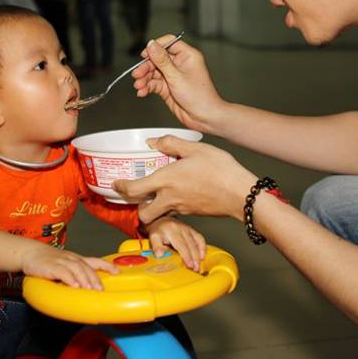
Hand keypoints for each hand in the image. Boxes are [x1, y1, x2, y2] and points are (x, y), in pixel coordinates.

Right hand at [20, 244, 118, 289]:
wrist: (30, 253)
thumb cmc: (48, 261)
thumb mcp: (65, 265)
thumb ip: (75, 274)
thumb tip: (88, 288)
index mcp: (76, 259)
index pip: (95, 261)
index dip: (107, 266)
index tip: (117, 272)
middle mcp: (71, 259)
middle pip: (87, 267)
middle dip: (95, 278)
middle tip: (100, 289)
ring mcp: (61, 261)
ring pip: (76, 269)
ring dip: (84, 279)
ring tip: (89, 289)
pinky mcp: (51, 266)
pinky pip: (62, 272)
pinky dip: (69, 279)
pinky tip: (74, 286)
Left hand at [113, 135, 256, 223]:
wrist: (240, 194)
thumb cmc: (220, 170)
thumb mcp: (195, 149)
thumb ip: (171, 143)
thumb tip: (154, 142)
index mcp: (166, 180)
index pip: (134, 189)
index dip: (121, 188)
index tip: (116, 184)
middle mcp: (170, 198)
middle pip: (143, 214)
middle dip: (137, 208)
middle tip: (137, 196)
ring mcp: (181, 209)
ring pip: (159, 216)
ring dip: (153, 210)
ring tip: (156, 196)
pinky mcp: (193, 214)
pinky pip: (174, 214)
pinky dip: (170, 209)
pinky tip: (178, 196)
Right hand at [132, 35, 225, 133]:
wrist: (204, 117)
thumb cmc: (200, 97)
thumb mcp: (177, 77)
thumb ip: (162, 61)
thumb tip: (152, 45)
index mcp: (187, 56)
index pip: (168, 43)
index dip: (155, 47)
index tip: (145, 54)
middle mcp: (180, 64)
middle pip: (157, 59)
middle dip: (146, 67)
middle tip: (137, 74)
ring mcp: (174, 76)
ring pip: (154, 73)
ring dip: (144, 79)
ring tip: (139, 85)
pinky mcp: (169, 88)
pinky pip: (154, 84)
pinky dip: (147, 87)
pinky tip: (142, 91)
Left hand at [144, 216, 207, 270]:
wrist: (161, 219)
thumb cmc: (158, 230)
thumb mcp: (153, 237)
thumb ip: (156, 246)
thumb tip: (160, 255)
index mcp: (172, 231)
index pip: (182, 245)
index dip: (187, 256)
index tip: (189, 265)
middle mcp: (182, 229)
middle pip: (191, 245)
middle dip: (195, 258)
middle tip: (196, 269)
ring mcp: (188, 229)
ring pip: (197, 242)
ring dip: (199, 255)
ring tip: (199, 266)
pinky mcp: (192, 230)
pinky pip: (200, 238)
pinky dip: (203, 248)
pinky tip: (202, 256)